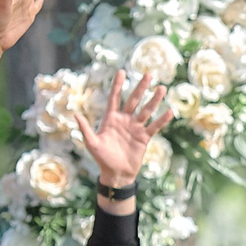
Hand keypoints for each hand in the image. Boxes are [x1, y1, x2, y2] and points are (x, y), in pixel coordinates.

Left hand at [77, 70, 172, 195]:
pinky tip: (169, 111)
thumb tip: (75, 114)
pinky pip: (154, 126)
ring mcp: (135, 128)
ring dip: (154, 100)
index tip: (121, 72)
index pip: (115, 98)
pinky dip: (162, 120)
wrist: (116, 174)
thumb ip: (85, 128)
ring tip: (162, 88)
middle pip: (134, 100)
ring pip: (146, 110)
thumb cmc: (101, 158)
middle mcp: (124, 120)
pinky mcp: (144, 137)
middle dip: (141, 87)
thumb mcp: (91, 143)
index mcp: (111, 118)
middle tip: (148, 74)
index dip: (118, 85)